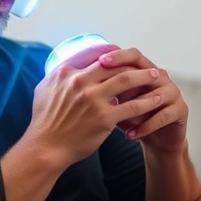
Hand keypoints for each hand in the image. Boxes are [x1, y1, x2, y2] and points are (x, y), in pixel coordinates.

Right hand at [27, 43, 165, 168]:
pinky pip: (132, 106)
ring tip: (156, 77)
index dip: (112, 52)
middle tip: (147, 65)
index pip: (94, 53)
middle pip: (113, 64)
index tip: (123, 54)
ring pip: (126, 80)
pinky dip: (146, 102)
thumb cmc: (44, 122)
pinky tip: (156, 100)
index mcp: (65, 72)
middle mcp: (79, 82)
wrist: (45, 149)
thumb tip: (65, 66)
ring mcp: (93, 99)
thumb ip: (58, 76)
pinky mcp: (104, 118)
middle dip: (133, 63)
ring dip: (145, 77)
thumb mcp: (44, 90)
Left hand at [97, 48, 188, 153]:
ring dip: (135, 108)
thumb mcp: (114, 100)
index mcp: (144, 69)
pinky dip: (145, 126)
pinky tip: (130, 135)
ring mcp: (173, 91)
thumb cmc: (130, 116)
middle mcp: (161, 76)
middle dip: (127, 78)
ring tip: (117, 120)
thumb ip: (103, 86)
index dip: (118, 56)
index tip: (99, 61)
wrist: (154, 138)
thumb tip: (77, 75)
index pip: (132, 55)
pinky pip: (163, 115)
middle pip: (146, 69)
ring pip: (155, 94)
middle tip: (109, 89)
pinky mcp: (180, 109)